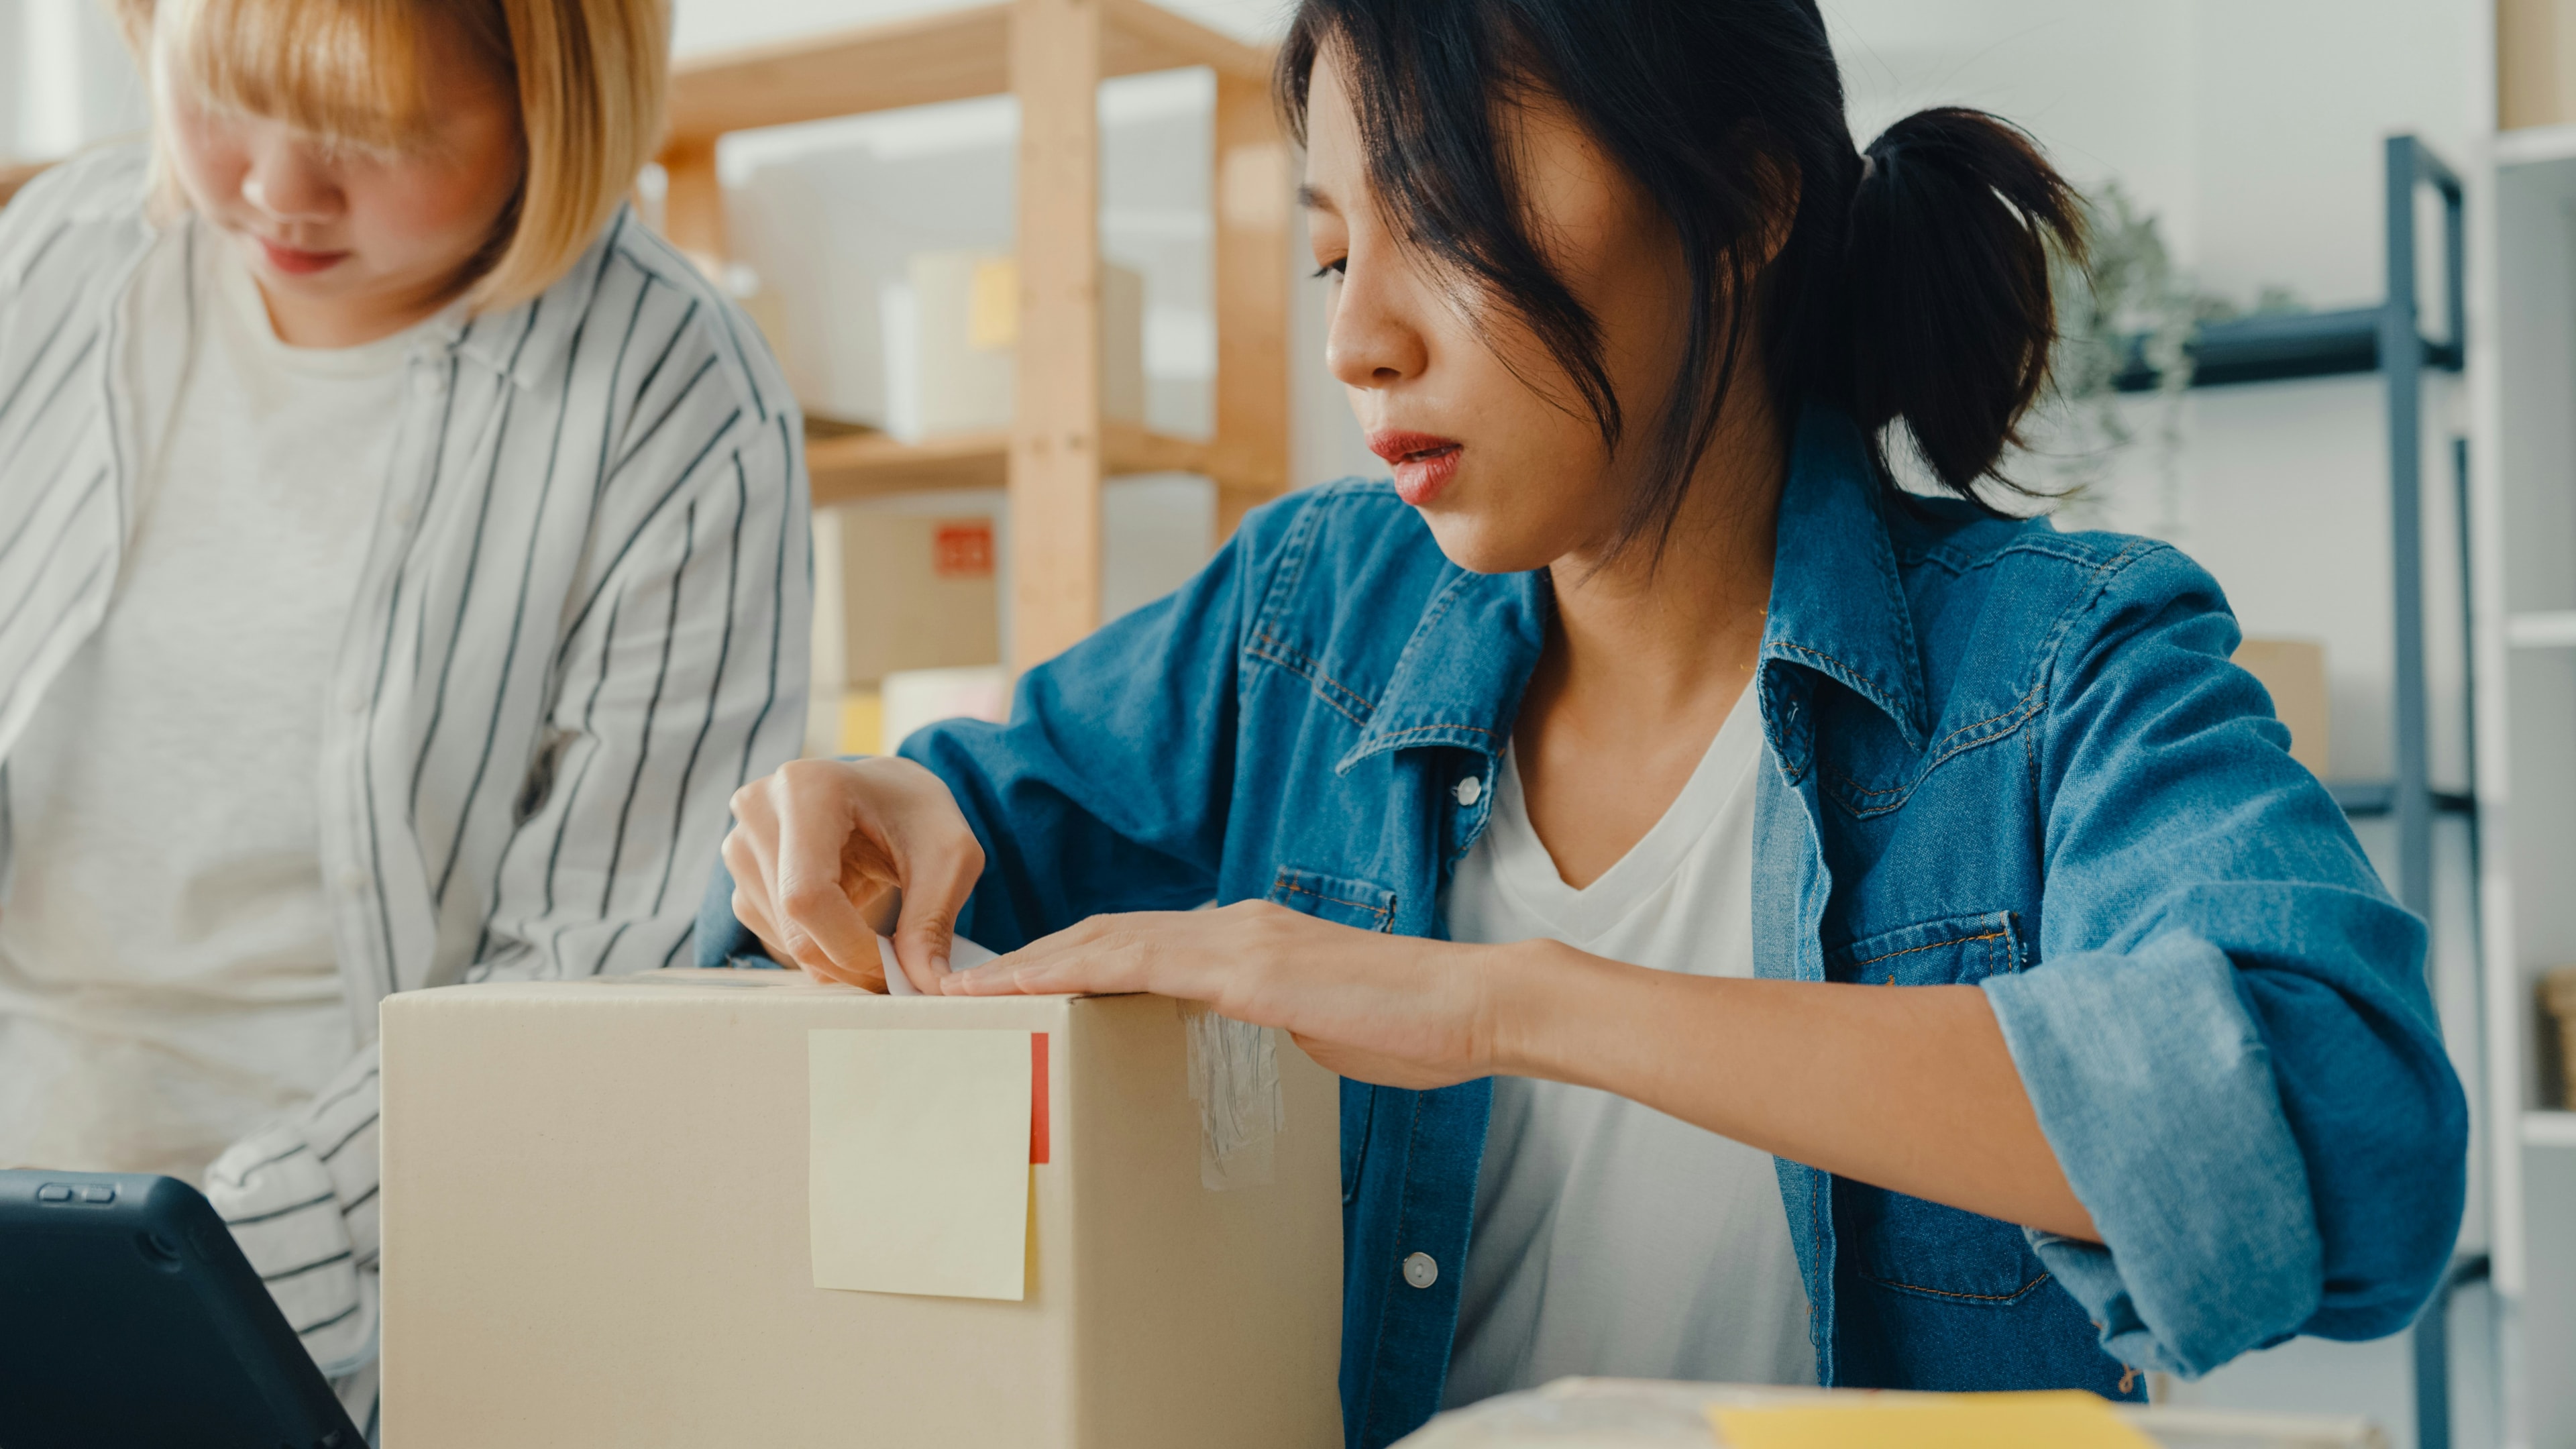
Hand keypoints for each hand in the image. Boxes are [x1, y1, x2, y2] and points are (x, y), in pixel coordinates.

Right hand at [723, 757, 984, 992]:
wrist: (883, 794)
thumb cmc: (918, 813)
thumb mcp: (949, 854)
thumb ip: (932, 919)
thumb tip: (924, 983)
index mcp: (807, 788)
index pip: (808, 896)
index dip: (854, 948)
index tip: (901, 969)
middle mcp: (759, 811)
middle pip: (795, 927)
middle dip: (853, 962)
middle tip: (902, 968)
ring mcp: (741, 846)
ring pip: (786, 943)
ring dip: (840, 959)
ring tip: (882, 931)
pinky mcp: (741, 878)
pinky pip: (778, 940)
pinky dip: (823, 949)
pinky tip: (851, 918)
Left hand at [940, 901, 1512, 1089]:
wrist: (1472, 1006)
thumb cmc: (1409, 1027)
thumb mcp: (1319, 1024)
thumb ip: (1269, 1018)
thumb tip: (1241, 1035)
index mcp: (1247, 940)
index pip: (1136, 945)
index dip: (1067, 960)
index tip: (1011, 985)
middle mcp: (1231, 926)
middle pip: (1104, 935)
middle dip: (1028, 959)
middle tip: (957, 986)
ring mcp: (1238, 941)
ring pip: (1108, 942)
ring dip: (1031, 964)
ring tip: (965, 989)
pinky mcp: (1250, 969)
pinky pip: (1141, 964)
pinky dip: (1074, 971)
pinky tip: (1029, 987)